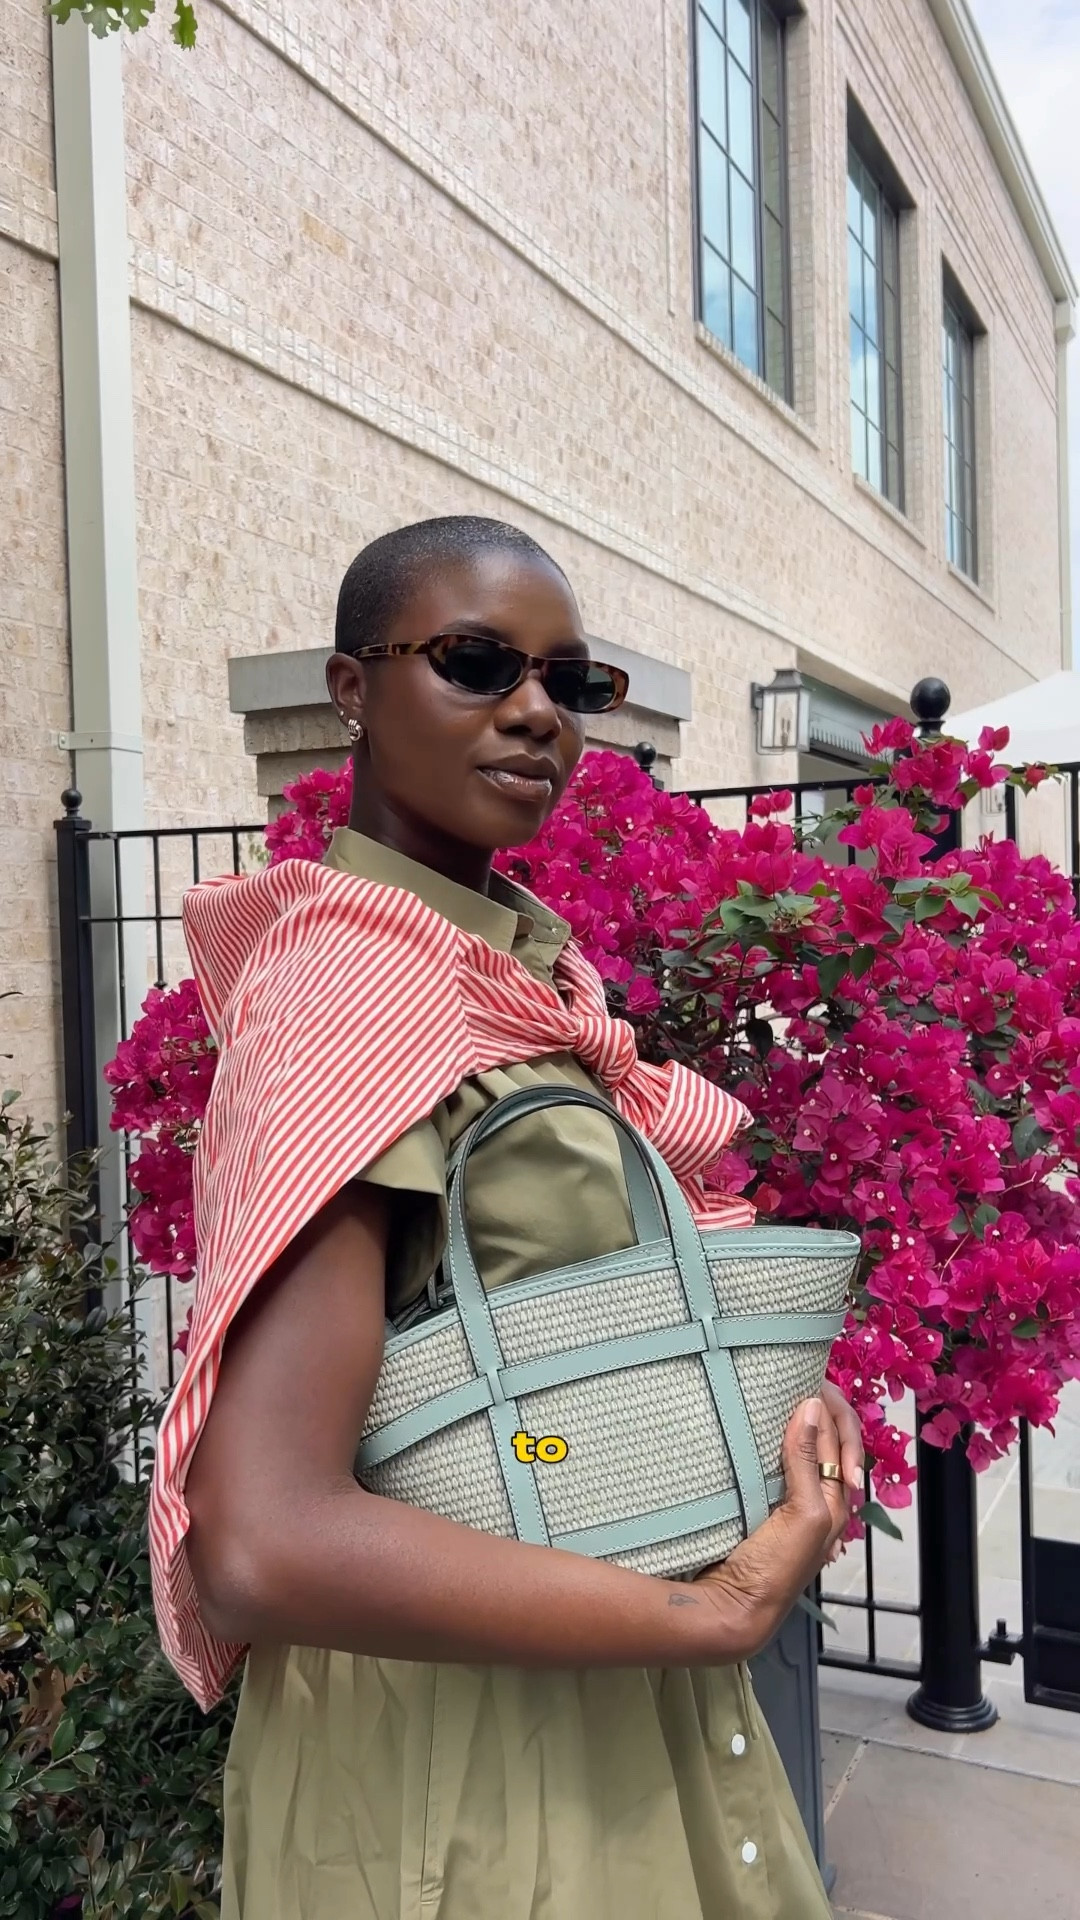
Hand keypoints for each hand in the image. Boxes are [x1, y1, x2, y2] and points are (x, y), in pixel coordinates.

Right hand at [688, 1397, 850, 1658]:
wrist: (733, 1609)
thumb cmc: (775, 1568)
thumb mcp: (803, 1514)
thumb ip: (807, 1461)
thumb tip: (811, 1404)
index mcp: (836, 1498)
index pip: (842, 1437)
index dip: (830, 1405)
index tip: (807, 1379)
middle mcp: (815, 1494)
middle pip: (822, 1436)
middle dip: (813, 1406)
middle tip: (791, 1379)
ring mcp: (784, 1497)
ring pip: (795, 1445)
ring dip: (788, 1419)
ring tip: (772, 1394)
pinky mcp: (757, 1500)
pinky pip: (769, 1459)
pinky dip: (766, 1437)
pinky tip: (753, 1426)